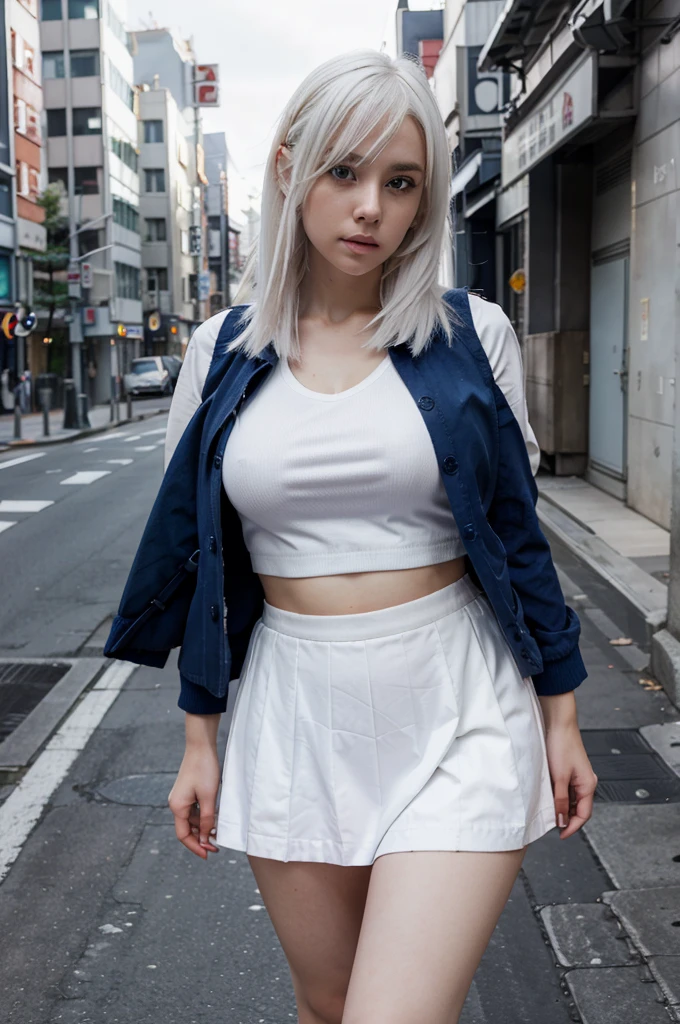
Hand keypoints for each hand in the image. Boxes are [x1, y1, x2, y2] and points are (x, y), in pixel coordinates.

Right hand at [168, 746, 221, 858]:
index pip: (183, 835)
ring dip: (203, 828)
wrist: (201, 746)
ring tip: (218, 834)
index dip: (195, 847)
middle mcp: (176, 804)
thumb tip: (204, 838)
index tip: (207, 855)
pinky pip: (194, 810)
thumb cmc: (204, 769)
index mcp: (177, 807)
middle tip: (216, 847)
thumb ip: (207, 820)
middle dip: (200, 839)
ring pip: (192, 820)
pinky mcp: (188, 792)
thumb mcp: (209, 798)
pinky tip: (215, 819)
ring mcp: (182, 798)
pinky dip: (203, 817)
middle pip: (187, 829)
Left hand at [543, 716, 597, 838]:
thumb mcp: (559, 778)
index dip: (572, 827)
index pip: (584, 815)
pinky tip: (549, 797)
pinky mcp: (570, 770)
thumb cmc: (561, 746)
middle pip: (579, 808)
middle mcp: (586, 782)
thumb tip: (561, 820)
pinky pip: (567, 790)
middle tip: (552, 825)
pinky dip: (559, 796)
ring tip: (549, 812)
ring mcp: (578, 776)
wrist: (558, 723)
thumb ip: (561, 800)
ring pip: (572, 799)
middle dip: (567, 818)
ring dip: (562, 807)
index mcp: (588, 785)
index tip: (560, 835)